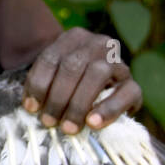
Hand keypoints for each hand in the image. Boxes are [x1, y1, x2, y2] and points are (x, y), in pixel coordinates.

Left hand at [21, 28, 141, 133]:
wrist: (100, 93)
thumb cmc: (68, 86)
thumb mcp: (52, 79)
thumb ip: (43, 85)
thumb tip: (32, 107)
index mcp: (74, 38)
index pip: (51, 58)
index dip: (38, 84)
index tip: (31, 108)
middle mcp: (98, 44)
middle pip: (73, 65)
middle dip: (58, 97)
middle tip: (48, 122)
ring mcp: (119, 63)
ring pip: (98, 73)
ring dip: (78, 103)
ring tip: (68, 127)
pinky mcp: (134, 86)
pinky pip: (126, 93)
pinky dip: (108, 109)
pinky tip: (93, 123)